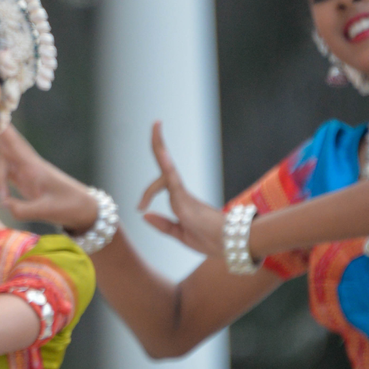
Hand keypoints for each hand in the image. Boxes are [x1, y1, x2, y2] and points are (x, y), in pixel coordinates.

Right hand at [0, 125, 98, 231]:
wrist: (84, 209)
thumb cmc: (69, 206)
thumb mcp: (47, 210)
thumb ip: (22, 209)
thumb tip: (2, 204)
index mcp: (33, 168)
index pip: (13, 145)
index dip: (2, 131)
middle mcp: (28, 166)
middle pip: (6, 146)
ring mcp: (27, 173)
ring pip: (4, 158)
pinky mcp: (26, 182)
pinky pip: (6, 170)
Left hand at [138, 121, 225, 255]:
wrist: (229, 246)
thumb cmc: (210, 240)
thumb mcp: (180, 234)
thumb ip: (163, 224)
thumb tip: (144, 215)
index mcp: (180, 200)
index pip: (161, 183)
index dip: (147, 193)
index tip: (140, 209)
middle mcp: (180, 193)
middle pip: (164, 166)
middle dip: (158, 144)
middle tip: (156, 123)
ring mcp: (182, 194)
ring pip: (165, 167)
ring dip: (159, 145)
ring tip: (156, 125)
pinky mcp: (185, 199)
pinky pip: (172, 179)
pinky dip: (166, 165)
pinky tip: (161, 151)